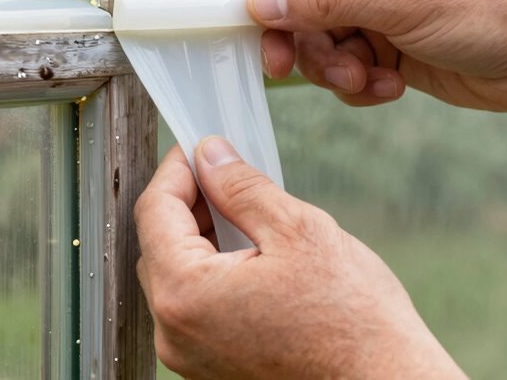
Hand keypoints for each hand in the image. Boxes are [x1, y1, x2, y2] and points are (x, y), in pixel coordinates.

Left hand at [134, 139, 465, 378]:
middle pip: (158, 245)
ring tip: (247, 216)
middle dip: (188, 204)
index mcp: (186, 295)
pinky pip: (194, 308)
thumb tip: (210, 156)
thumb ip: (241, 187)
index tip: (198, 149)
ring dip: (201, 240)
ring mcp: (190, 357)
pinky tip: (251, 258)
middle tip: (227, 177)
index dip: (176, 170)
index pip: (153, 211)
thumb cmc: (352, 321)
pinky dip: (212, 274)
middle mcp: (175, 333)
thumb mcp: (297, 230)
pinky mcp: (211, 368)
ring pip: (176, 276)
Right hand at [232, 0, 506, 112]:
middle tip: (287, 68)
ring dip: (333, 66)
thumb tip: (260, 1)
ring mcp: (377, 2)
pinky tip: (390, 86)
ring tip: (366, 78)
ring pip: (318, 37)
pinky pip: (344, 63)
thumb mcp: (400, 0)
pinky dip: (358, 81)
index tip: (244, 20)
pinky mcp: (386, 41)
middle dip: (300, 37)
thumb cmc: (494, 7)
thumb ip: (323, 1)